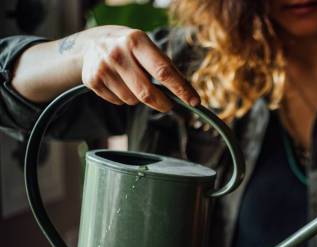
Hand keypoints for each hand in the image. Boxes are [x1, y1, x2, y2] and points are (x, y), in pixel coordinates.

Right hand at [81, 26, 199, 111]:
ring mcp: (102, 67)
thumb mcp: (149, 49)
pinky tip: (120, 84)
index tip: (194, 101)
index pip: (163, 71)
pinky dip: (124, 98)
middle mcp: (117, 52)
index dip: (181, 89)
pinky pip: (118, 102)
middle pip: (147, 92)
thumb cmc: (131, 49)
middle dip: (163, 103)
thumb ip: (167, 68)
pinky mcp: (92, 80)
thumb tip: (188, 93)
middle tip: (169, 105)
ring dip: (140, 98)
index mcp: (136, 41)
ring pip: (132, 100)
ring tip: (135, 83)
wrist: (92, 43)